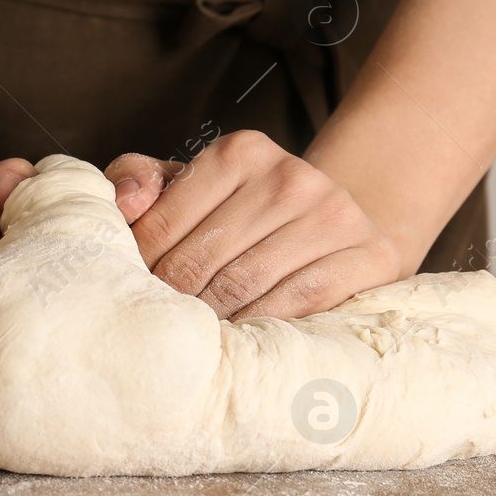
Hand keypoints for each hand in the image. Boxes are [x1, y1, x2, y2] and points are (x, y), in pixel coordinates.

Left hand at [104, 131, 403, 319]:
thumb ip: (140, 182)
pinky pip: (299, 302)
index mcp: (239, 152)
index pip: (160, 225)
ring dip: (210, 322)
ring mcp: (333, 213)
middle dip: (170, 303)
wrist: (340, 226)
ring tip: (192, 342)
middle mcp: (289, 175)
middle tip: (158, 330)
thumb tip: (125, 204)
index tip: (134, 295)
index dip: (138, 270)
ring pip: (243, 286)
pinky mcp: (370, 254)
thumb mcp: (192, 188)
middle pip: (198, 261)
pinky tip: (243, 340)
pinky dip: (262, 328)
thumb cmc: (248, 215)